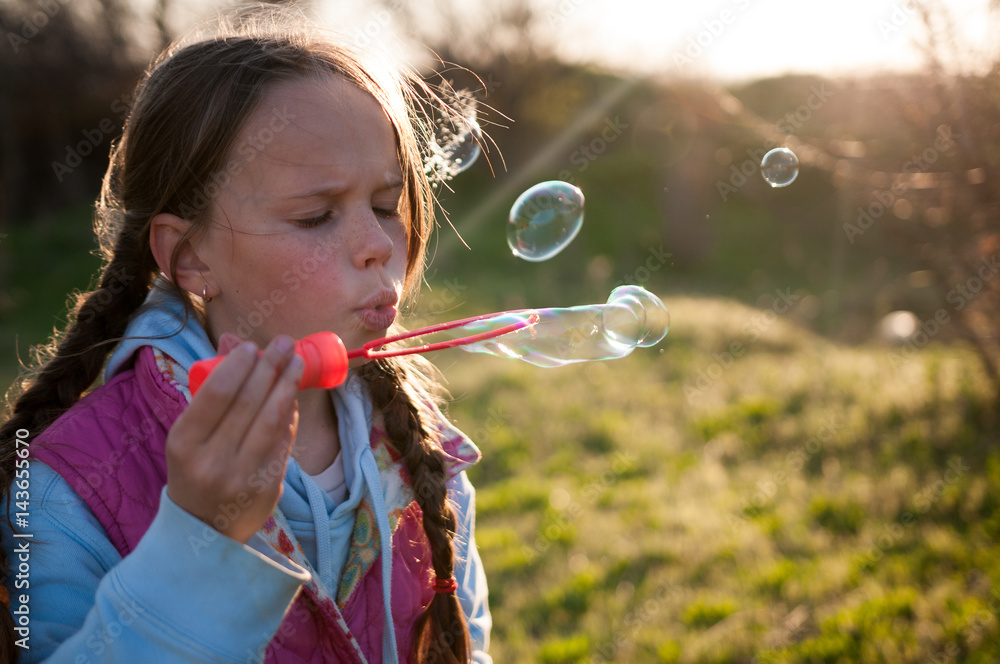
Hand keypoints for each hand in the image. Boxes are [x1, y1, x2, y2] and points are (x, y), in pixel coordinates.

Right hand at [166, 334, 303, 543]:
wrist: (202, 528)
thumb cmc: (194, 468)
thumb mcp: (190, 433)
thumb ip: (211, 388)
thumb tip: (233, 341)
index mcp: (183, 443)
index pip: (216, 394)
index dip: (238, 366)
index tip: (252, 346)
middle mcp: (211, 460)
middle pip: (249, 402)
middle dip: (270, 367)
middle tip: (285, 343)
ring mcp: (241, 476)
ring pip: (271, 420)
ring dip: (288, 386)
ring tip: (298, 362)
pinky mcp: (267, 486)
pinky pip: (283, 441)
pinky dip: (289, 415)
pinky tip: (293, 395)